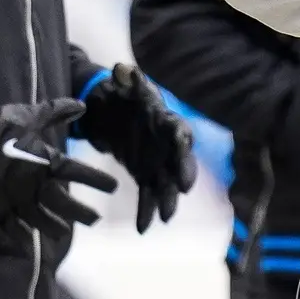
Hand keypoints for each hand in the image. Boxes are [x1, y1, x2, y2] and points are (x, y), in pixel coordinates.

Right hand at [0, 99, 117, 241]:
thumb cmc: (0, 127)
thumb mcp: (29, 115)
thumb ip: (56, 111)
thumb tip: (82, 105)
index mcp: (45, 161)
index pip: (78, 172)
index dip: (97, 180)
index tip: (114, 187)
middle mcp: (33, 184)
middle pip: (62, 203)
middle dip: (80, 213)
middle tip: (95, 220)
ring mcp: (13, 198)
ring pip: (38, 218)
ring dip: (53, 226)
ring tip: (64, 232)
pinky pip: (10, 225)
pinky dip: (19, 235)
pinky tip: (28, 242)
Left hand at [76, 64, 197, 232]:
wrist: (115, 116)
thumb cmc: (126, 99)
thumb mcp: (124, 86)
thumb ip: (126, 79)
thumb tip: (122, 69)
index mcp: (167, 123)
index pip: (180, 131)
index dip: (181, 138)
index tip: (182, 144)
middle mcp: (169, 146)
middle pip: (181, 161)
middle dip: (183, 174)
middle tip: (184, 188)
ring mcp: (159, 164)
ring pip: (167, 184)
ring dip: (167, 200)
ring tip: (166, 217)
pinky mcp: (146, 177)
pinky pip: (148, 196)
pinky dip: (146, 212)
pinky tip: (142, 229)